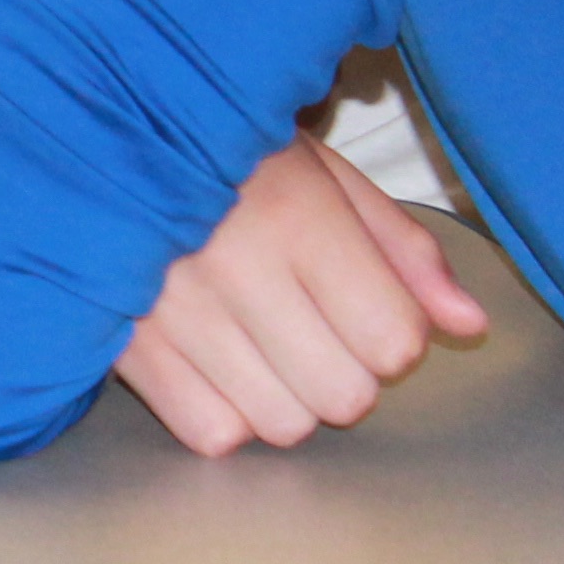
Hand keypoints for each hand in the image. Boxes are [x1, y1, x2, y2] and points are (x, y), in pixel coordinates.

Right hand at [116, 135, 491, 454]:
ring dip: (288, 398)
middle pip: (344, 395)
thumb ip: (402, 249)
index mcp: (296, 214)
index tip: (363, 301)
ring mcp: (170, 310)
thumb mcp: (325, 173)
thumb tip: (469, 325)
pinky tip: (217, 365)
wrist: (94, 130)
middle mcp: (233, 266)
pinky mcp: (122, 343)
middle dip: (347, 371)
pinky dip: (226, 414)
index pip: (393, 339)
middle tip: (314, 327)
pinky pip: (210, 433)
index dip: (394, 332)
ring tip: (263, 345)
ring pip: (282, 424)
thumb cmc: (223, 151)